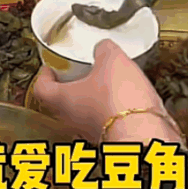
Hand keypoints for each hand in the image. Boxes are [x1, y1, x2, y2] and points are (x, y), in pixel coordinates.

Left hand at [33, 39, 180, 144]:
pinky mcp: (114, 142)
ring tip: (105, 86)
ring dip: (92, 101)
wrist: (146, 136)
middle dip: (69, 88)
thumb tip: (103, 46)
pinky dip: (112, 113)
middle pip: (62, 104)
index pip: (42, 89)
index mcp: (63, 100)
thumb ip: (104, 49)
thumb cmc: (119, 101)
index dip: (43, 77)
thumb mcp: (111, 60)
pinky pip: (108, 124)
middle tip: (75, 75)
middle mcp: (74, 121)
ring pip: (85, 116)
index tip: (47, 70)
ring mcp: (94, 135)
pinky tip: (125, 102)